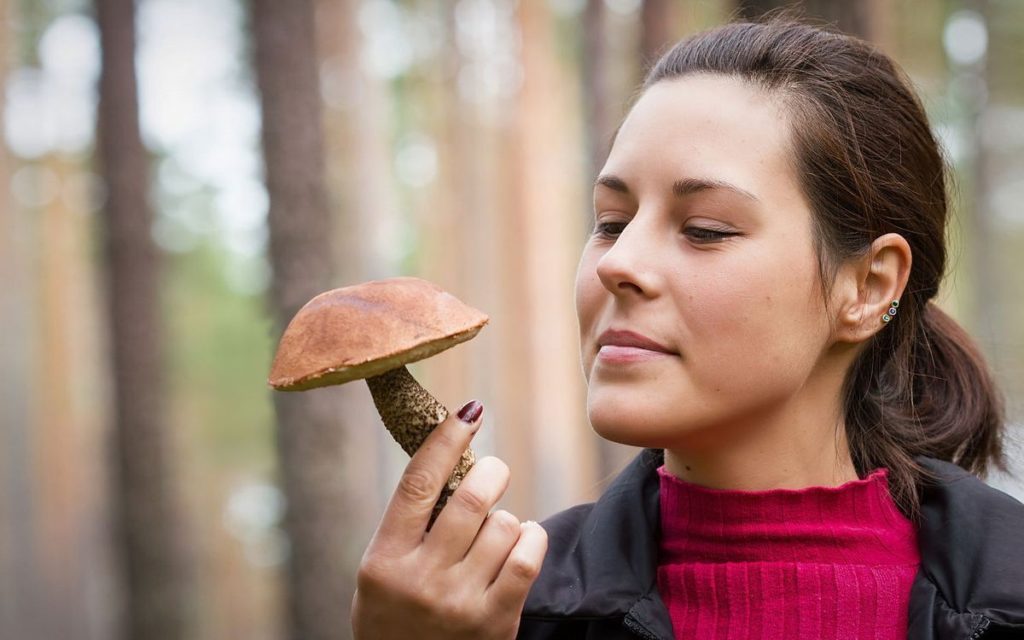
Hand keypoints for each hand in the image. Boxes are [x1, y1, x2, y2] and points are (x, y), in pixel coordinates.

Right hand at [351, 403, 547, 639]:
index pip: (418, 482)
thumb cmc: (397, 617)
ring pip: (503, 524)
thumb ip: (411, 525)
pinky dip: (530, 539)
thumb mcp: (383, 573)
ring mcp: (458, 602)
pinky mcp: (495, 623)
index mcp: (384, 559)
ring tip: (497, 532)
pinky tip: (521, 542)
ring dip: (507, 518)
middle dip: (492, 473)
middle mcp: (420, 579)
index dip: (446, 439)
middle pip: (471, 498)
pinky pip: (526, 558)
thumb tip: (451, 453)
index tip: (469, 411)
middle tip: (494, 473)